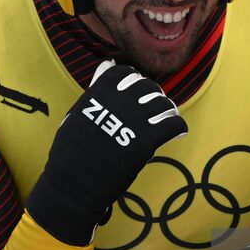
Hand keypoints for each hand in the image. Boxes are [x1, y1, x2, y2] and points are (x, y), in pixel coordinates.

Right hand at [26, 60, 186, 244]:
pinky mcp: (145, 142)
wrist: (72, 185)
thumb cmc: (70, 152)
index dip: (134, 81)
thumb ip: (96, 90)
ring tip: (165, 121)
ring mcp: (133, 121)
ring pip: (164, 104)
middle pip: (148, 87)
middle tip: (153, 109)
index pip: (126, 74)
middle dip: (153, 96)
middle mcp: (118, 102)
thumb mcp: (77, 114)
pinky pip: (173, 125)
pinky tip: (178, 133)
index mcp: (99, 94)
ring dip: (168, 111)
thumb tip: (108, 64)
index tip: (136, 92)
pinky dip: (179, 127)